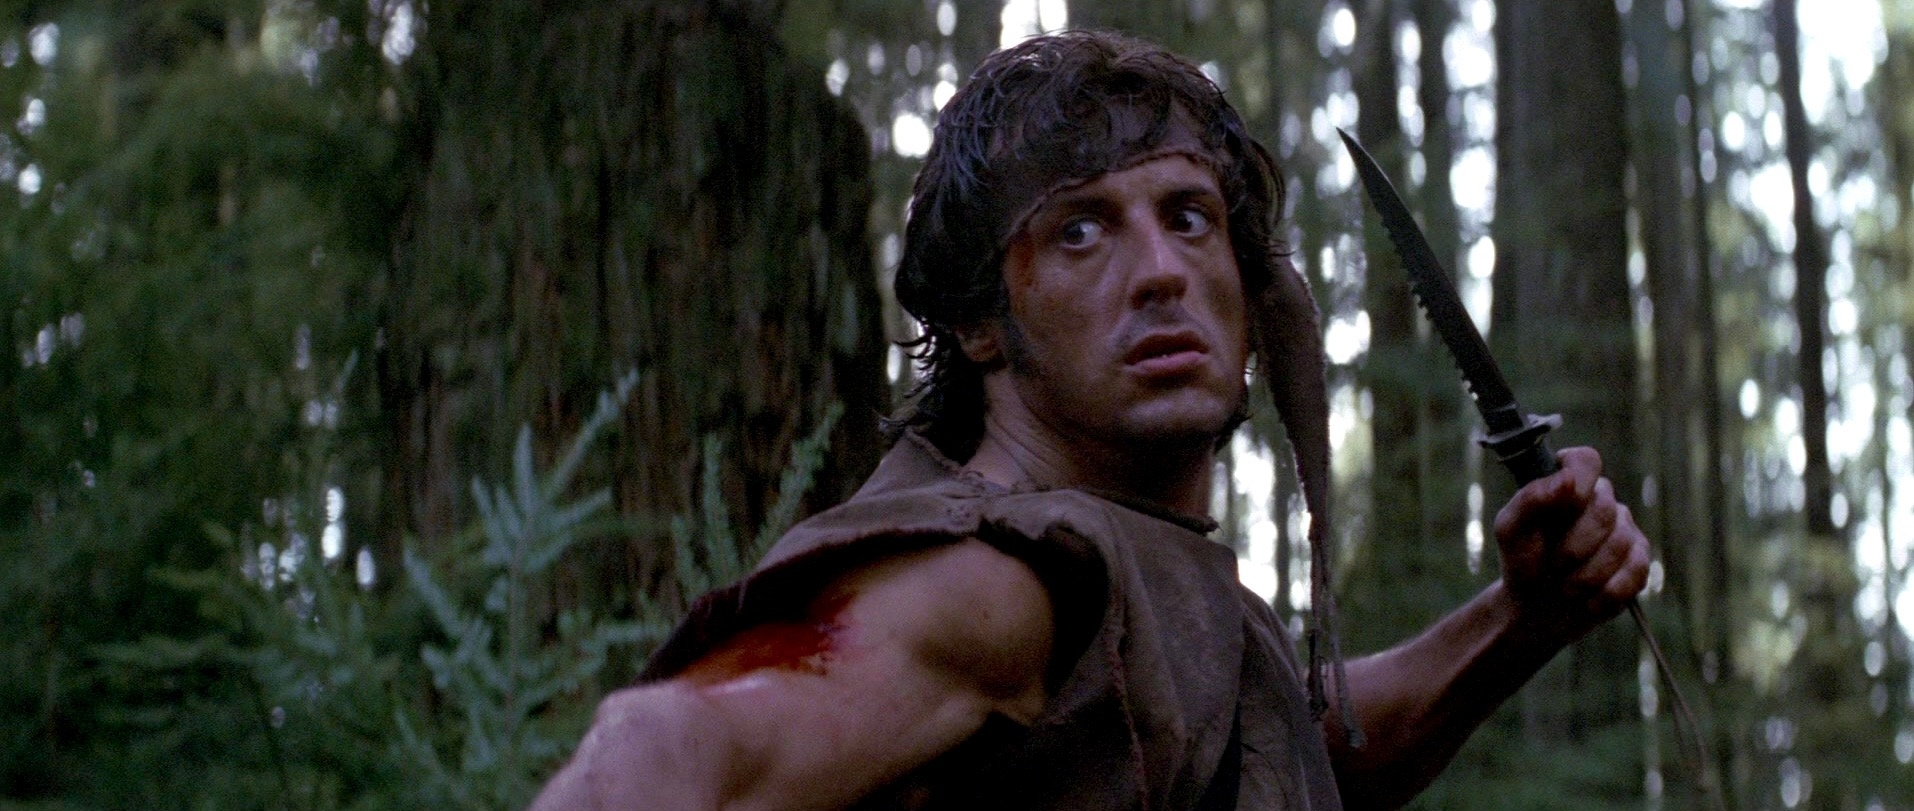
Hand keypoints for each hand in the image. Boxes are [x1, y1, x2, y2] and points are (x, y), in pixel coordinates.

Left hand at [1492, 447, 1650, 641]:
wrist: (1536, 609)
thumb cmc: (1523, 561)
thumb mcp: (1511, 531)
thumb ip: (1531, 500)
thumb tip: (1567, 478)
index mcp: (1567, 483)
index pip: (1585, 460)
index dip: (1578, 482)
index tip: (1560, 508)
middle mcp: (1600, 499)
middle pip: (1603, 509)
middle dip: (1573, 547)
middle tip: (1553, 566)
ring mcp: (1625, 528)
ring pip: (1618, 544)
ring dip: (1585, 575)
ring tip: (1565, 587)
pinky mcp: (1639, 560)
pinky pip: (1634, 571)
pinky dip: (1605, 593)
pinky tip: (1587, 601)